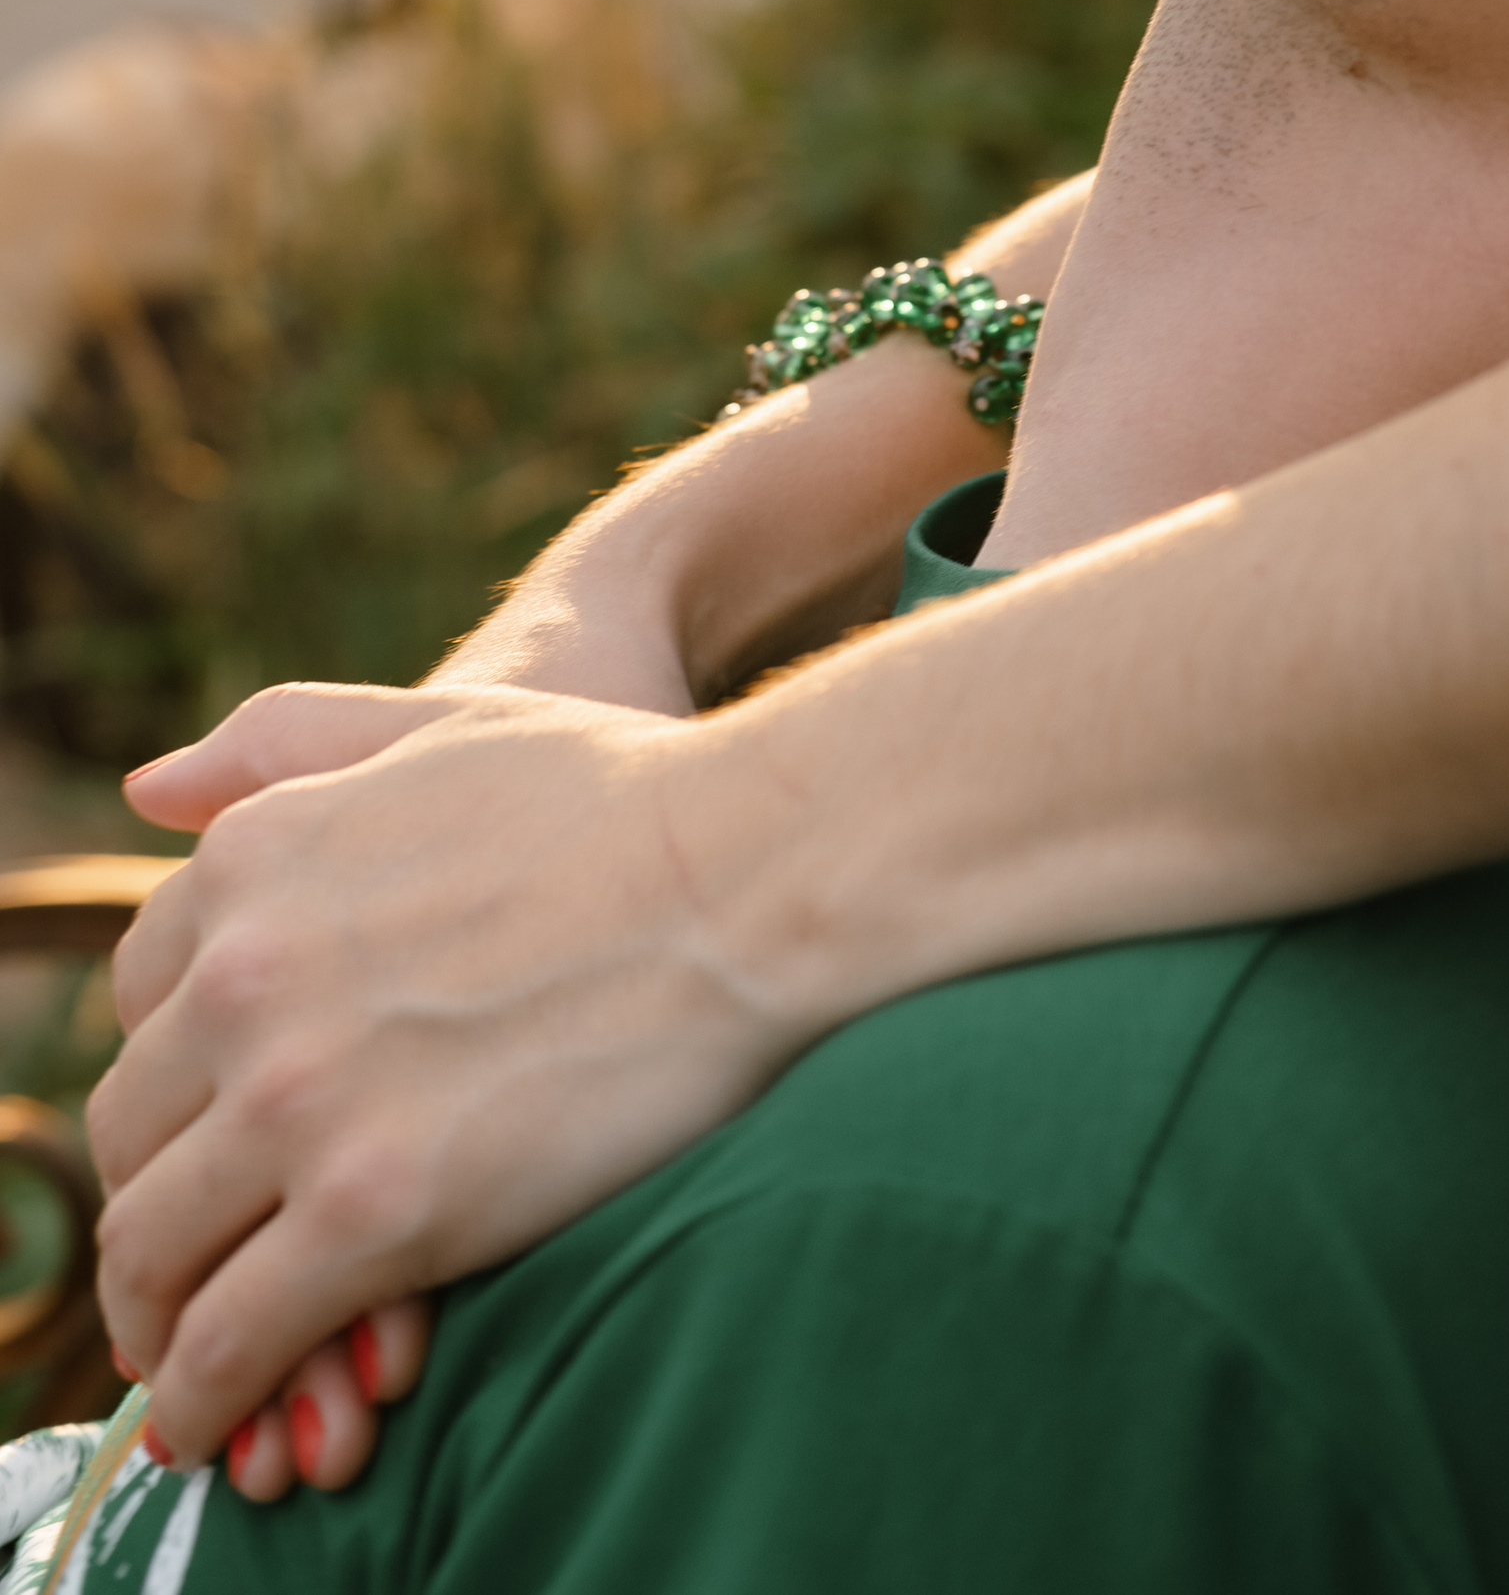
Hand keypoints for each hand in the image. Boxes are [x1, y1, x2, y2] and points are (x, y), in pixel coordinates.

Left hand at [93, 689, 785, 1466]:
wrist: (748, 872)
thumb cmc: (620, 792)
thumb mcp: (436, 722)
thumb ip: (288, 740)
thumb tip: (146, 787)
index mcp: (251, 860)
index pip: (139, 1004)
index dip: (171, 1080)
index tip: (208, 1132)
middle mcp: (245, 975)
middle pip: (133, 1131)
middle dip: (155, 1203)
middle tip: (192, 1264)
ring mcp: (299, 1096)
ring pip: (155, 1248)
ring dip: (153, 1319)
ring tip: (187, 1362)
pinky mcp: (372, 1211)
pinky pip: (230, 1338)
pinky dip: (204, 1393)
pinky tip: (221, 1414)